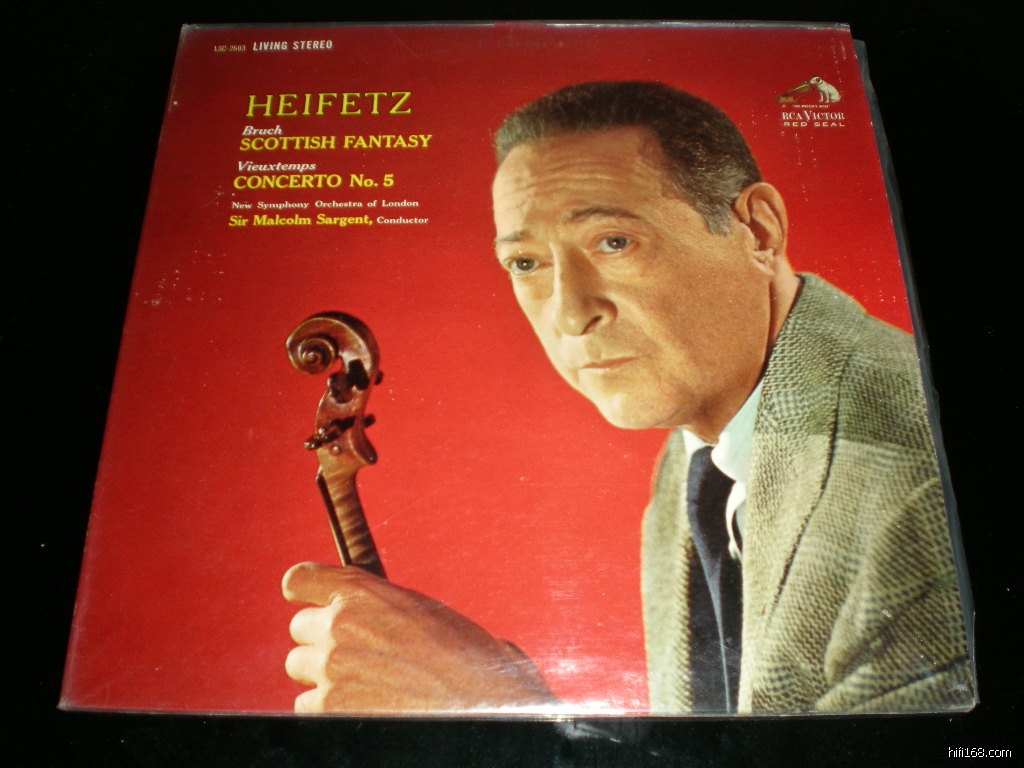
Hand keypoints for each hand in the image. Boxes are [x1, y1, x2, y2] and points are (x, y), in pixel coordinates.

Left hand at [282, 562, 558, 712]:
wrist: (482, 705)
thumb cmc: (465, 660)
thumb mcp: (423, 612)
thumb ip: (379, 607)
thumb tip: (354, 613)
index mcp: (364, 592)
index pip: (299, 580)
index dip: (306, 595)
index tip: (314, 605)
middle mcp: (340, 624)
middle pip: (300, 630)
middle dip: (323, 641)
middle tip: (359, 657)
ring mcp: (331, 667)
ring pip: (302, 669)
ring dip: (325, 678)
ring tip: (370, 686)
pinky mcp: (328, 708)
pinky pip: (308, 706)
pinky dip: (331, 711)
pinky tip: (368, 708)